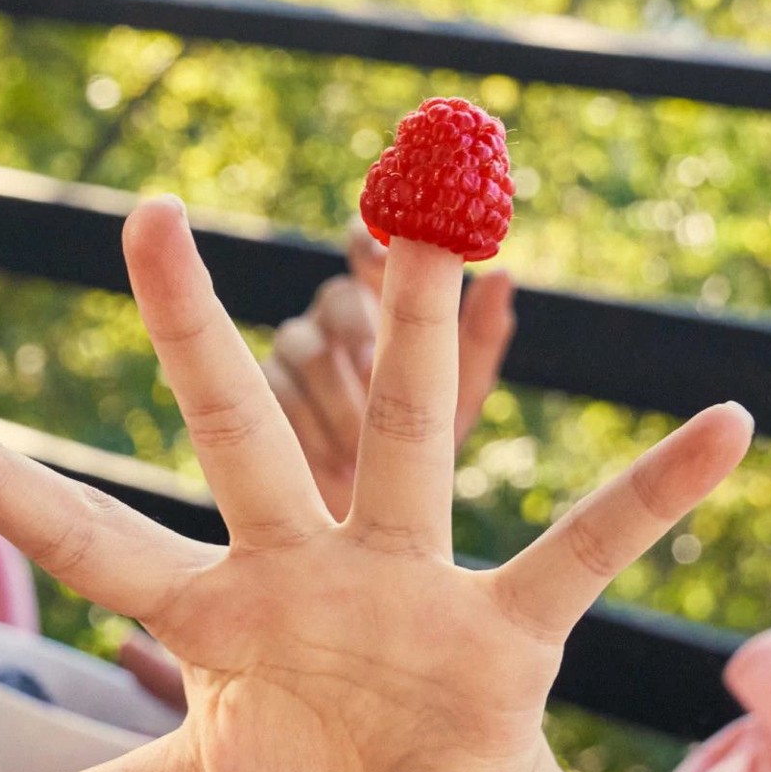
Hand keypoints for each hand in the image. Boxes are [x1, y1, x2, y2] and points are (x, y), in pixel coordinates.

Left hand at [0, 197, 752, 771]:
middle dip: (191, 333)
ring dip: (424, 331)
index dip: (7, 485)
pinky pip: (589, 547)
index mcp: (220, 607)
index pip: (93, 537)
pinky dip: (653, 494)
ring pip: (410, 436)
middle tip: (142, 213)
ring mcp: (412, 581)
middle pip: (240, 433)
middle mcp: (308, 565)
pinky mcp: (509, 625)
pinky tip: (723, 428)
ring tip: (444, 222)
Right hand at [264, 221, 513, 519]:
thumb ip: (480, 338)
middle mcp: (337, 319)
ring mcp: (296, 354)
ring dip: (340, 398)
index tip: (386, 259)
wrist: (378, 524)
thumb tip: (502, 275)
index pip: (372, 252)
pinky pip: (281, 398)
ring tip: (367, 446)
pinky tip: (337, 466)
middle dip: (359, 331)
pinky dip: (315, 432)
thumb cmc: (427, 448)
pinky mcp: (268, 394)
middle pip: (336, 298)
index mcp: (386, 304)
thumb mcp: (460, 397)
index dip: (374, 247)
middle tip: (376, 368)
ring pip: (305, 349)